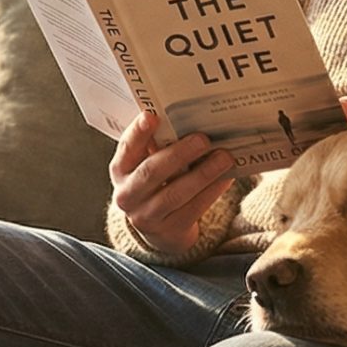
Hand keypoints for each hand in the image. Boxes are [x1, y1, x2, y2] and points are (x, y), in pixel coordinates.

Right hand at [111, 112, 235, 252]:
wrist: (159, 228)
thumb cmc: (157, 184)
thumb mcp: (147, 164)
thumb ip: (158, 145)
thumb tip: (188, 120)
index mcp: (120, 170)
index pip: (126, 148)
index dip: (138, 132)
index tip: (151, 116)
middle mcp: (128, 195)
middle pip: (152, 172)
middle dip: (179, 153)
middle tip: (203, 139)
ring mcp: (146, 216)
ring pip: (176, 194)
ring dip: (203, 173)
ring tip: (224, 157)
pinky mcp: (169, 231)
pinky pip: (194, 209)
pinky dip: (212, 191)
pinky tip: (226, 177)